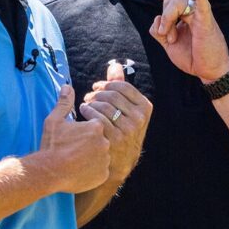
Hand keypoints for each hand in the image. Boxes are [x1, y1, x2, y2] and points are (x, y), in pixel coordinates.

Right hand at [39, 84, 110, 192]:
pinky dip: (93, 172)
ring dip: (93, 157)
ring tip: (76, 161)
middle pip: (100, 140)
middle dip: (89, 144)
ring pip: (102, 156)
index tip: (74, 137)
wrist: (49, 171)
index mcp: (96, 127)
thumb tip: (67, 87)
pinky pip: (101, 171)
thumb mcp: (55, 121)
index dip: (84, 131)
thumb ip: (64, 103)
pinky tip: (81, 171)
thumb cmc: (52, 145)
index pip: (96, 125)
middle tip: (74, 150)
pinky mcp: (103, 175)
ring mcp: (105, 159)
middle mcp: (105, 142)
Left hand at [79, 61, 152, 182]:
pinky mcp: (114, 138)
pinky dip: (87, 111)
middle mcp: (139, 118)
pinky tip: (83, 112)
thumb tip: (115, 65)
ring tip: (86, 104)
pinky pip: (96, 118)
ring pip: (103, 105)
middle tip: (89, 96)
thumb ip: (121, 86)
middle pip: (111, 95)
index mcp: (144, 107)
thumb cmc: (122, 130)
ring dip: (90, 102)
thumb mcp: (128, 109)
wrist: (120, 163)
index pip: (122, 86)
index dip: (106, 84)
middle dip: (97, 93)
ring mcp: (127, 129)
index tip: (97, 87)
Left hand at [140, 0, 228, 81]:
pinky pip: (201, 5)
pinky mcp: (207, 21)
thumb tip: (156, 20)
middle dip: (163, 19)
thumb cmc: (193, 58)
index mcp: (182, 17)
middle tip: (168, 39)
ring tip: (171, 38)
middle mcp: (190, 12)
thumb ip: (160, 32)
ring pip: (177, 1)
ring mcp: (199, 15)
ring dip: (168, 18)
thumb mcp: (169, 46)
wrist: (209, 71)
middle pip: (169, 0)